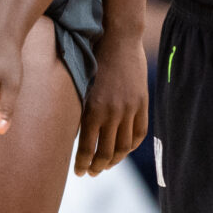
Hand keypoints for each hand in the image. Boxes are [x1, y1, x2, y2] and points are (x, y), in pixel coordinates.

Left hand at [75, 29, 148, 174]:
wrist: (118, 39)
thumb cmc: (92, 59)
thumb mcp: (81, 85)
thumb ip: (80, 109)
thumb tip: (71, 134)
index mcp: (92, 109)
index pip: (87, 148)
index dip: (82, 164)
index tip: (78, 172)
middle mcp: (112, 112)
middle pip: (106, 153)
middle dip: (97, 167)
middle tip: (91, 173)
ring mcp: (129, 109)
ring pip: (124, 147)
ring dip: (114, 161)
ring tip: (106, 165)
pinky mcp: (142, 103)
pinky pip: (139, 133)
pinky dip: (131, 146)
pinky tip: (123, 150)